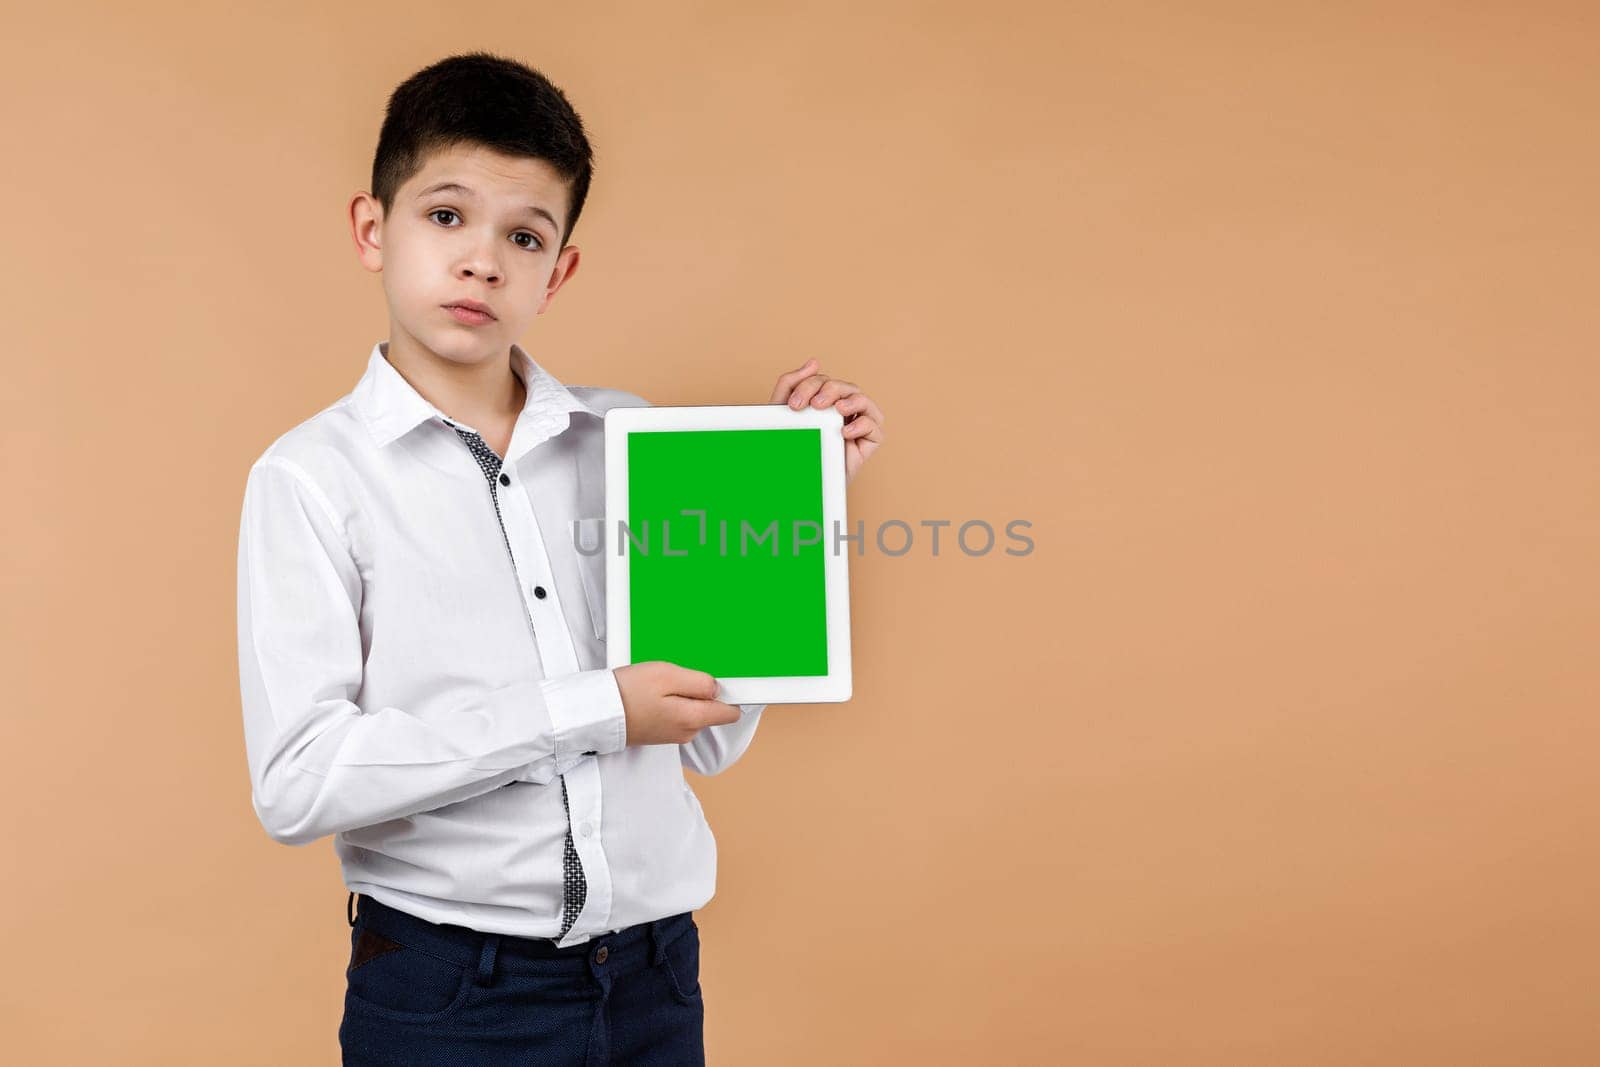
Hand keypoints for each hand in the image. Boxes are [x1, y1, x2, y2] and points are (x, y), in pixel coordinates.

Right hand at [612, 661, 740, 745]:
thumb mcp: (666, 674)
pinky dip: (670, 702)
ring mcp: (673, 734)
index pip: (730, 712)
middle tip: (678, 676)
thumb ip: (698, 682)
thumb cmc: (627, 692)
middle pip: (711, 709)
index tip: (727, 680)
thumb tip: (717, 687)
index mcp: (693, 718)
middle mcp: (687, 731)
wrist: (597, 713)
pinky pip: (676, 714)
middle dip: (702, 691)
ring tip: (660, 683)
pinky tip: (653, 693)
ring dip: (683, 695)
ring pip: (692, 710)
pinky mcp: (660, 732)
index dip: (732, 693)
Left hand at [769, 358, 884, 484]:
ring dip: (851, 400)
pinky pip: (874, 426)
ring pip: (863, 400)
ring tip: (837, 409)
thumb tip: (814, 361)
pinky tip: (845, 431)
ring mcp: (858, 423)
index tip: (794, 406)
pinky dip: (862, 425)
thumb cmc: (793, 446)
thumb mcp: (784, 412)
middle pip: (844, 387)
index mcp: (826, 399)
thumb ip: (791, 383)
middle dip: (829, 390)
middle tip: (815, 405)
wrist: (799, 482)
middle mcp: (844, 408)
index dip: (810, 386)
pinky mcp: (869, 441)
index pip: (823, 381)